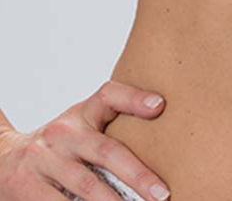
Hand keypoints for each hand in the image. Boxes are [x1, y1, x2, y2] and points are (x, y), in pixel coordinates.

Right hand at [0, 80, 170, 200]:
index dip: (134, 98)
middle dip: (138, 174)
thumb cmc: (60, 145)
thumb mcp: (81, 125)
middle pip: (106, 151)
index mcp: (81, 113)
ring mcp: (43, 160)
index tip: (160, 105)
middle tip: (162, 193)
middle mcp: (63, 133)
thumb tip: (159, 131)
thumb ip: (112, 126)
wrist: (3, 159)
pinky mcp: (26, 187)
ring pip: (86, 185)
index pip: (109, 95)